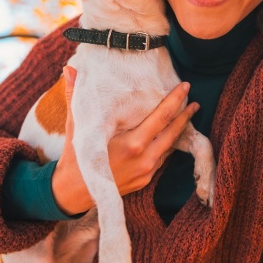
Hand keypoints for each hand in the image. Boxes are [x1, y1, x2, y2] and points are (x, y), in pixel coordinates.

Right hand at [51, 66, 199, 215]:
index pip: (161, 117)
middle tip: (193, 98)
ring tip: (188, 113)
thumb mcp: (76, 126)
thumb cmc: (75, 157)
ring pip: (170, 146)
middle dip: (185, 114)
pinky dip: (168, 144)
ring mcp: (147, 171)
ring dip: (180, 129)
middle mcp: (144, 158)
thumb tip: (69, 69)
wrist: (73, 193)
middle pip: (173, 132)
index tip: (185, 86)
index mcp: (131, 144)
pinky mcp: (146, 180)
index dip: (175, 100)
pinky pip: (163, 158)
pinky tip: (172, 133)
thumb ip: (76, 97)